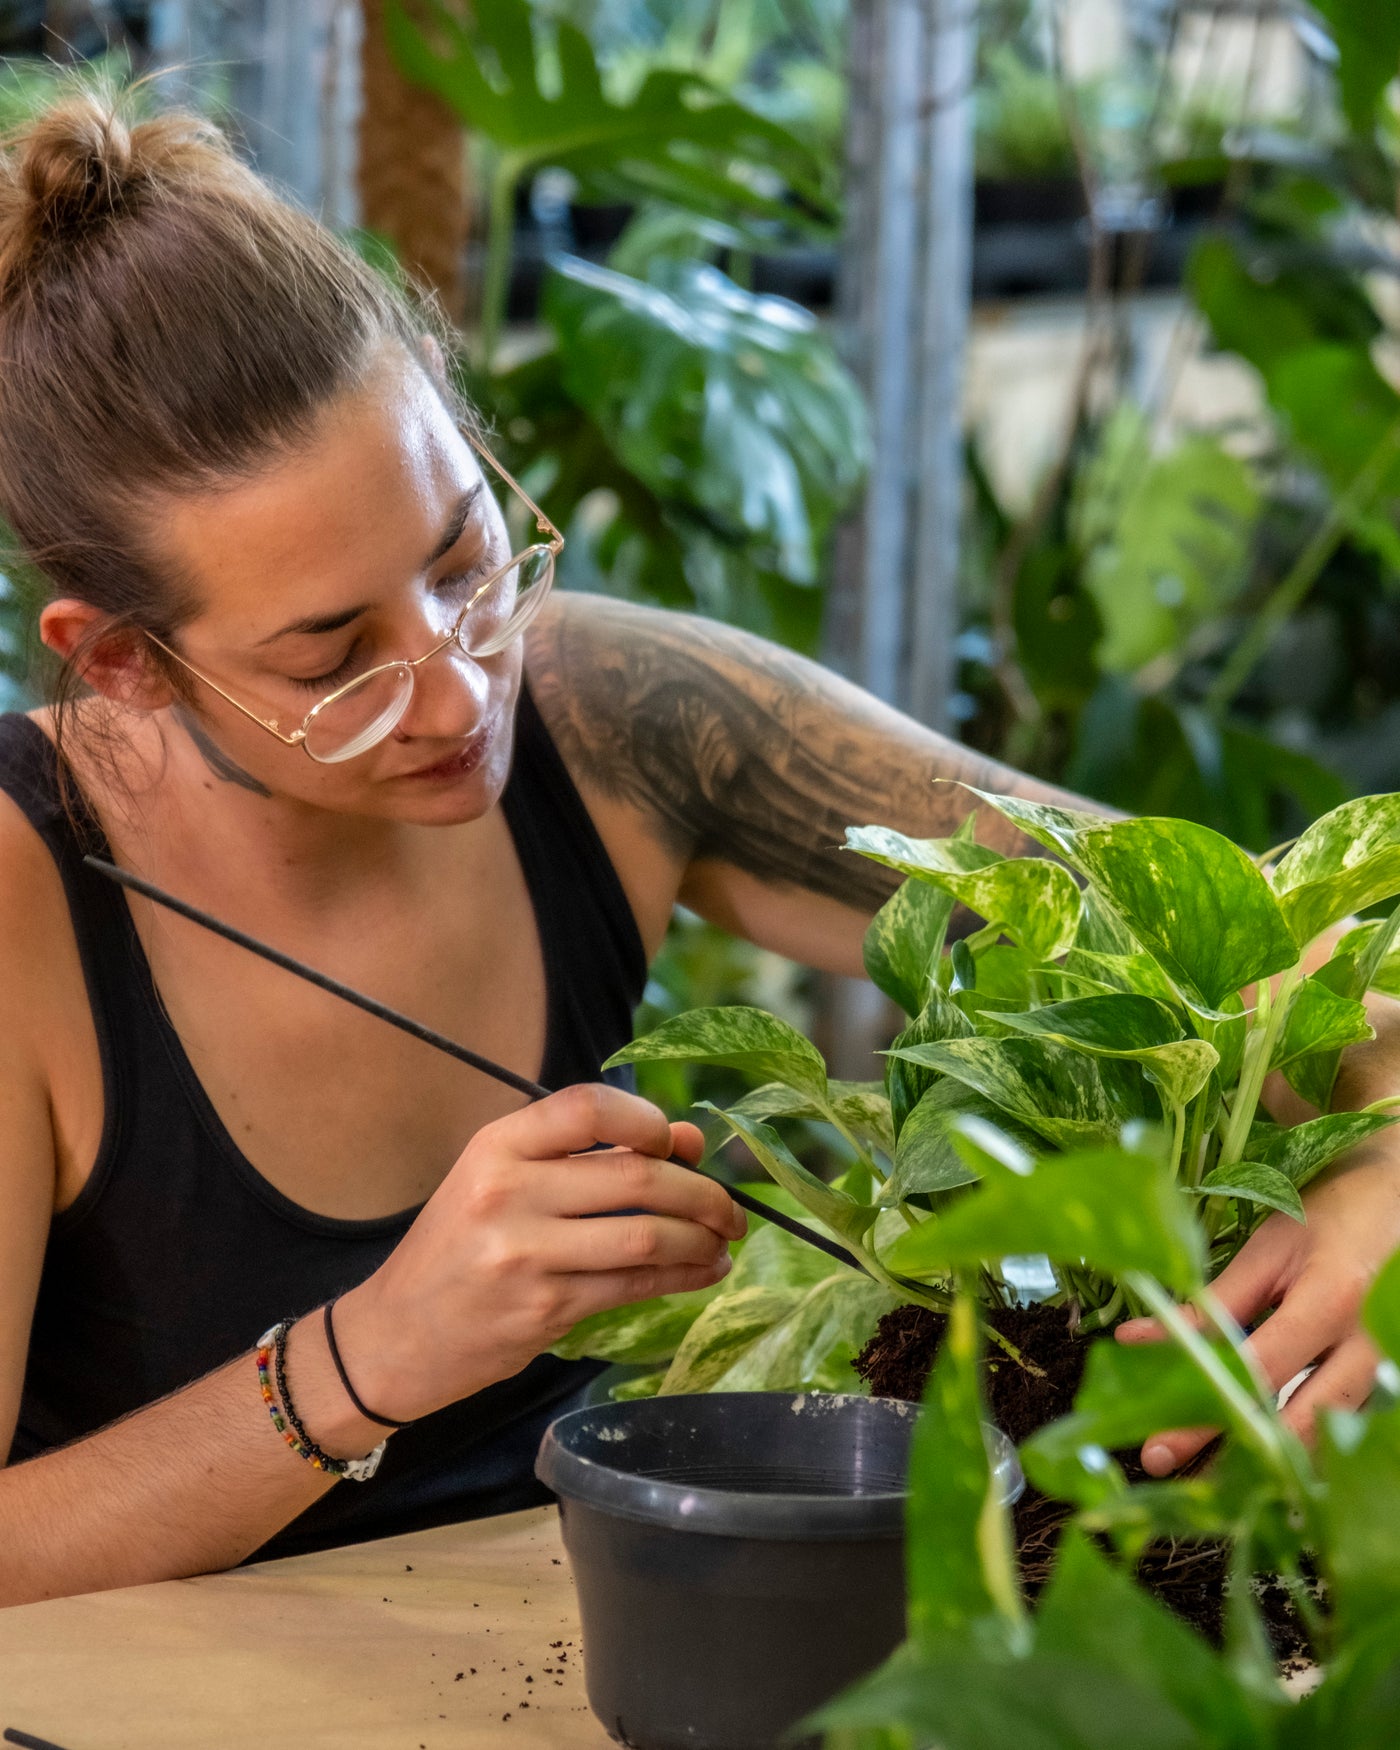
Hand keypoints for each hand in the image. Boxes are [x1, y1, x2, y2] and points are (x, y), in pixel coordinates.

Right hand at [334, 1083, 745, 1423]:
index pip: (587, 1107)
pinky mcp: (544, 1310)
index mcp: (496, 1146)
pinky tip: (703, 1272)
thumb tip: (691, 1141)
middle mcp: (507, 1192)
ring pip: (646, 1234)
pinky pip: (634, 1284)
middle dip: (701, 1191)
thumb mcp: (504, 1183)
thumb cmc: (457, 1250)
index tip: (677, 1141)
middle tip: (730, 1207)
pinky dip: (682, 1276)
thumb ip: (590, 1158)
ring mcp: (525, 1254)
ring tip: (722, 1242)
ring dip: (701, 1238)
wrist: (392, 1337)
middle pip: (636, 1174)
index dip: (647, 1119)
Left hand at [1116, 1144, 1399, 1474]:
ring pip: (1327, 1438)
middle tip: (1171, 1472)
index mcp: (1332, 1302)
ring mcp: (1388, 1372)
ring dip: (1265, 1461)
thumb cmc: (1329, 1217)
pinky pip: (1344, 1430)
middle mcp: (1370, 1349)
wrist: (1398, 1203)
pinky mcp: (1389, 1385)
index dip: (1206, 1410)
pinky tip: (1254, 1456)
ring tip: (1203, 1476)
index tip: (1158, 1444)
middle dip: (1234, 1457)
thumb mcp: (1269, 1250)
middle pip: (1300, 1425)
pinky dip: (1297, 1447)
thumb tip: (1138, 1342)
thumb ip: (1213, 1304)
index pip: (1260, 1372)